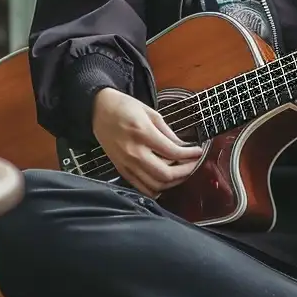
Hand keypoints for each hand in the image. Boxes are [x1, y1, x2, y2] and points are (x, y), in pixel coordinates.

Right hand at [91, 86, 205, 195]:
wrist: (97, 110)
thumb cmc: (124, 107)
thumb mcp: (150, 113)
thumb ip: (168, 132)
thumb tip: (183, 148)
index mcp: (143, 134)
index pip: (173, 153)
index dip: (191, 155)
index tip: (199, 152)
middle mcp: (134, 152)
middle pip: (166, 174)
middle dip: (186, 171)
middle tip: (193, 164)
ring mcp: (126, 163)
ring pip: (156, 185)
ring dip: (173, 182)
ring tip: (181, 172)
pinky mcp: (121, 169)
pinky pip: (142, 188)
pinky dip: (157, 189)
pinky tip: (165, 181)